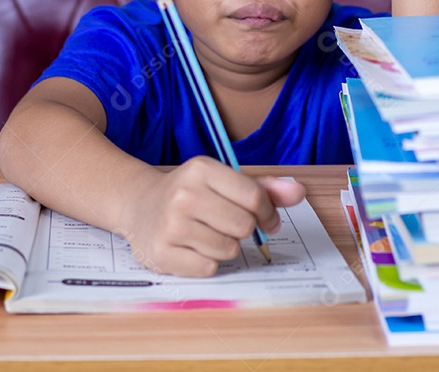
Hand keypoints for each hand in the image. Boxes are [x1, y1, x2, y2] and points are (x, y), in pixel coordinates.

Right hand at [119, 156, 305, 276]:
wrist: (139, 205)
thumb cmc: (190, 193)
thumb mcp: (223, 181)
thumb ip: (264, 188)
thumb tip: (300, 192)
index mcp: (201, 169)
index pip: (254, 196)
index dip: (267, 213)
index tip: (265, 219)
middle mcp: (184, 194)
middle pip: (243, 225)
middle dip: (244, 230)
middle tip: (230, 226)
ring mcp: (170, 224)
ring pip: (228, 249)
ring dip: (225, 247)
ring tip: (208, 235)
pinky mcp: (162, 253)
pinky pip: (208, 268)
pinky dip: (207, 263)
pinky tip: (193, 248)